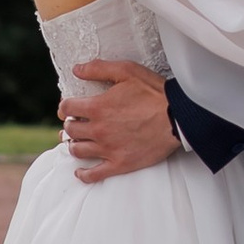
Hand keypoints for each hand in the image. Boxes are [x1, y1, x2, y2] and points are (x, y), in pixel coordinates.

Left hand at [62, 61, 179, 181]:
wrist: (178, 117)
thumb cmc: (155, 93)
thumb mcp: (127, 71)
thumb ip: (99, 68)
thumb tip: (77, 69)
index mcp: (97, 107)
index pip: (67, 108)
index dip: (65, 106)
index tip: (68, 108)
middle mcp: (98, 130)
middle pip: (71, 130)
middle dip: (71, 124)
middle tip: (76, 123)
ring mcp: (108, 149)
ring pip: (78, 150)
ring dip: (75, 145)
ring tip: (79, 141)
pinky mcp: (120, 164)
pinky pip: (94, 175)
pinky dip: (83, 174)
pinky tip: (81, 171)